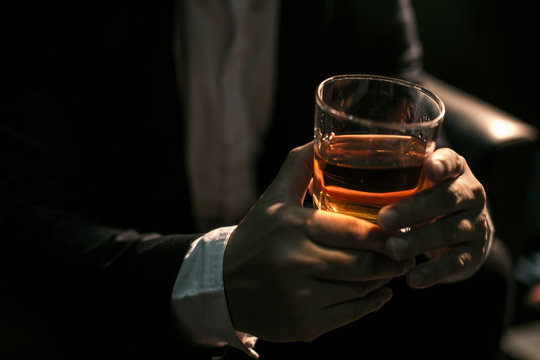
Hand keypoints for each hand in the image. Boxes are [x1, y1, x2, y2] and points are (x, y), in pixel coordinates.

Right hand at [224, 142, 413, 341]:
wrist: (223, 286)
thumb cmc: (256, 237)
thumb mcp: (273, 199)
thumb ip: (298, 166)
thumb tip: (322, 138)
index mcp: (291, 226)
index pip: (356, 231)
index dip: (387, 233)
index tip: (403, 228)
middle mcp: (295, 262)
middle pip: (364, 263)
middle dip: (394, 258)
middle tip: (407, 250)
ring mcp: (300, 297)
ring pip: (361, 289)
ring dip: (384, 279)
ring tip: (393, 268)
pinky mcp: (304, 326)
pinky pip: (352, 314)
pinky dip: (372, 303)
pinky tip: (379, 293)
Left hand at [378, 148, 492, 288]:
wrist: (465, 230)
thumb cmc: (427, 199)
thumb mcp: (418, 182)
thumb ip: (391, 176)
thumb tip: (327, 170)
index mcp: (454, 171)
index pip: (452, 161)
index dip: (441, 164)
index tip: (428, 168)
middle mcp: (469, 194)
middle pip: (447, 198)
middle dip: (415, 209)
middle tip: (384, 219)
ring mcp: (475, 224)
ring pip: (449, 231)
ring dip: (419, 241)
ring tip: (392, 249)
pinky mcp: (474, 253)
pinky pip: (455, 263)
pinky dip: (433, 273)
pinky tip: (412, 279)